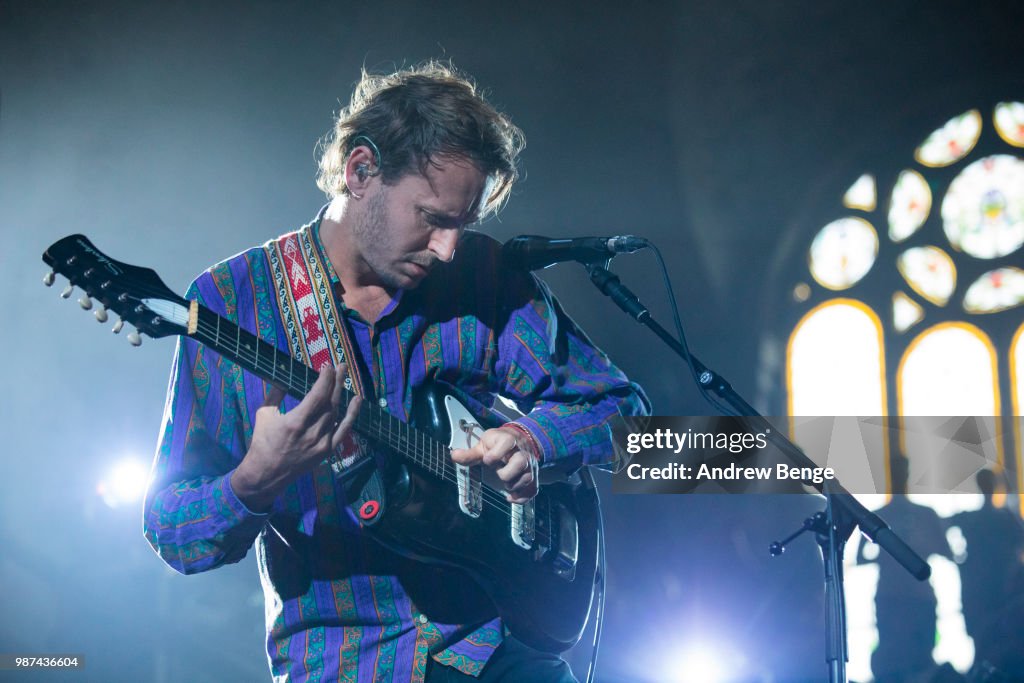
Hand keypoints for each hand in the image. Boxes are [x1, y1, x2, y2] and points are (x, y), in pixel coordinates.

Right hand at [231, 364, 361, 510]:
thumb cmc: (262, 442)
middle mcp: (311, 432)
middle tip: (341, 365)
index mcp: (295, 422)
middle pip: (330, 402)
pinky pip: (343, 430)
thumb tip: (284, 374)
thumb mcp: (264, 414)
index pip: (317, 396)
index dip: (325, 379)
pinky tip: (357, 400)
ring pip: (336, 413)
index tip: (327, 365)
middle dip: (336, 381)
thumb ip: (276, 393)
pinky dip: (352, 415)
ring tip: (344, 376)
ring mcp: (322, 443)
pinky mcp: (327, 451)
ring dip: (341, 393)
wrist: (267, 474)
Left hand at [450, 426, 538, 502]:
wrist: (519, 439)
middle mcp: (522, 452)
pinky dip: (522, 497)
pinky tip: (511, 498)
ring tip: (505, 485)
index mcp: (508, 440)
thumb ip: (470, 454)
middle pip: (520, 462)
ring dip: (513, 485)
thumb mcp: (483, 446)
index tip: (487, 460)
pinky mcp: (533, 475)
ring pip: (528, 477)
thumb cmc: (498, 444)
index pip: (508, 442)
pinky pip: (533, 489)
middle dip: (506, 473)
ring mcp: (529, 464)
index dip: (496, 454)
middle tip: (498, 473)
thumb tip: (454, 455)